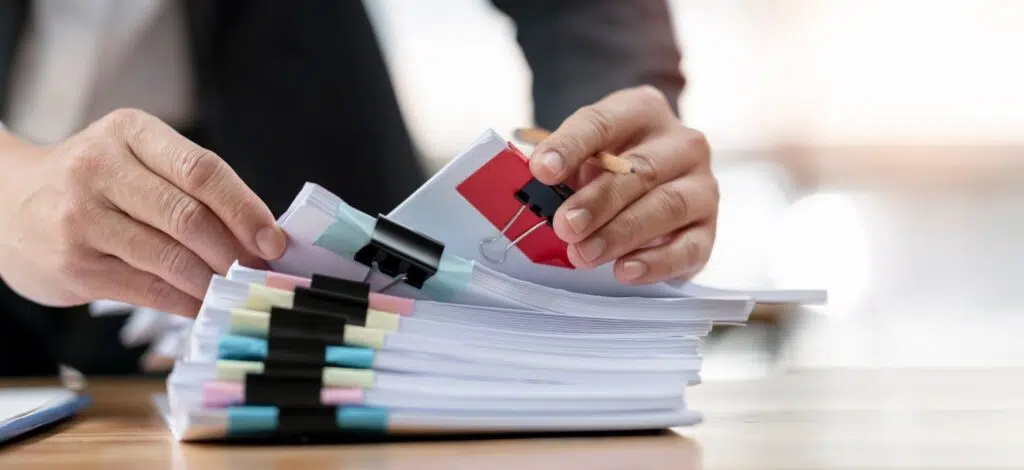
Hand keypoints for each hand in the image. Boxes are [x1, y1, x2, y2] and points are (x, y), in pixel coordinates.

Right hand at [0, 108, 286, 315]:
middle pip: (189, 217)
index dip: (246, 209)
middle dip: (234, 252)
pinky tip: (203, 305)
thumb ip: (191, 186)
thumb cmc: (94, 182)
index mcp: (130, 132)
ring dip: (213, 281)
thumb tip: (262, 234)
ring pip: (170, 257)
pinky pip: (147, 289)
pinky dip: (185, 302)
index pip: (202, 170)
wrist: (5, 203)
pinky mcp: (74, 264)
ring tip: (237, 291)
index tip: (275, 241)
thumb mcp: (136, 160)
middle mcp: (99, 168)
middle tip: (260, 272)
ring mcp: (81, 217)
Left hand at [528, 85, 717, 283]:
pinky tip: (625, 271)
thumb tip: (532, 191)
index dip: (570, 146)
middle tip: (564, 227)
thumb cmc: (605, 168)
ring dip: (622, 233)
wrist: (650, 185)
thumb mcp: (580, 158)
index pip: (603, 123)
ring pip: (666, 206)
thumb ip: (559, 170)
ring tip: (584, 255)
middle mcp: (681, 143)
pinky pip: (689, 247)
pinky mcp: (710, 227)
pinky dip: (656, 262)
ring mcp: (702, 184)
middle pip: (640, 170)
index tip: (541, 171)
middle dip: (597, 201)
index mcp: (642, 110)